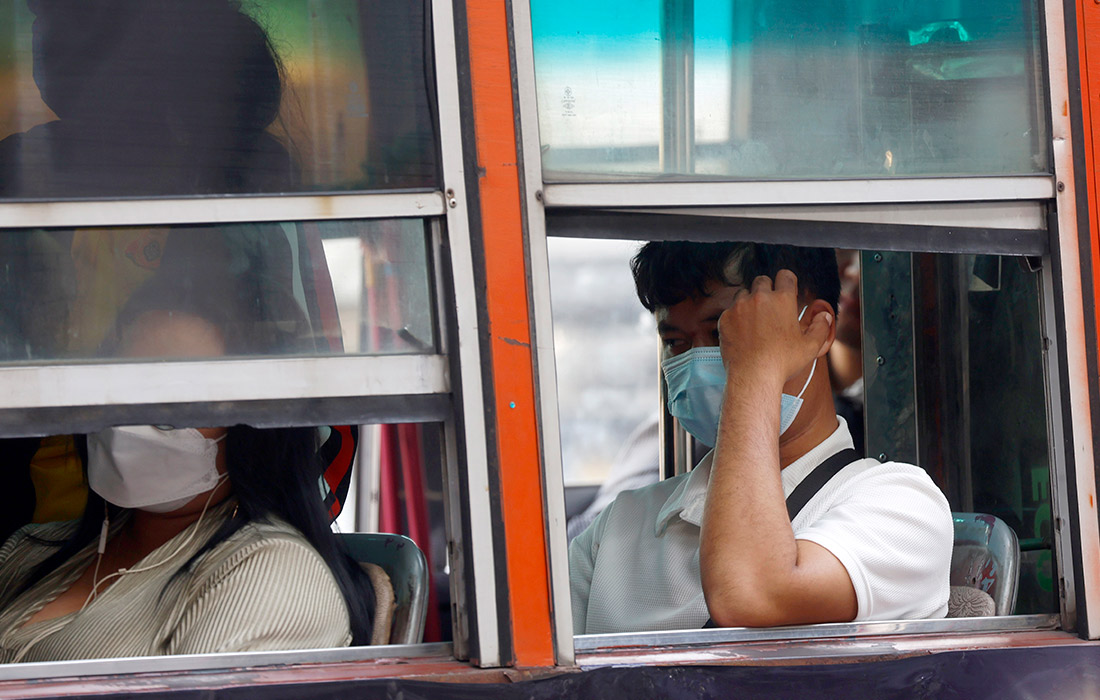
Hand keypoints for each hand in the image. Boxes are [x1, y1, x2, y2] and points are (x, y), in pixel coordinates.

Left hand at [717, 270, 831, 384]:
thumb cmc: (782, 362)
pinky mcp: (725, 318)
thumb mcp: (811, 346)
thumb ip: (821, 327)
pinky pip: (730, 310)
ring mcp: (739, 307)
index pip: (785, 275)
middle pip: (762, 280)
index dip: (787, 282)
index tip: (787, 291)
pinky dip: (736, 317)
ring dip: (750, 302)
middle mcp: (759, 297)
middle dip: (767, 290)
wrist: (753, 376)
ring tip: (755, 320)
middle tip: (770, 308)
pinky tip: (742, 332)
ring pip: (744, 293)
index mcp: (783, 299)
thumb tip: (824, 316)